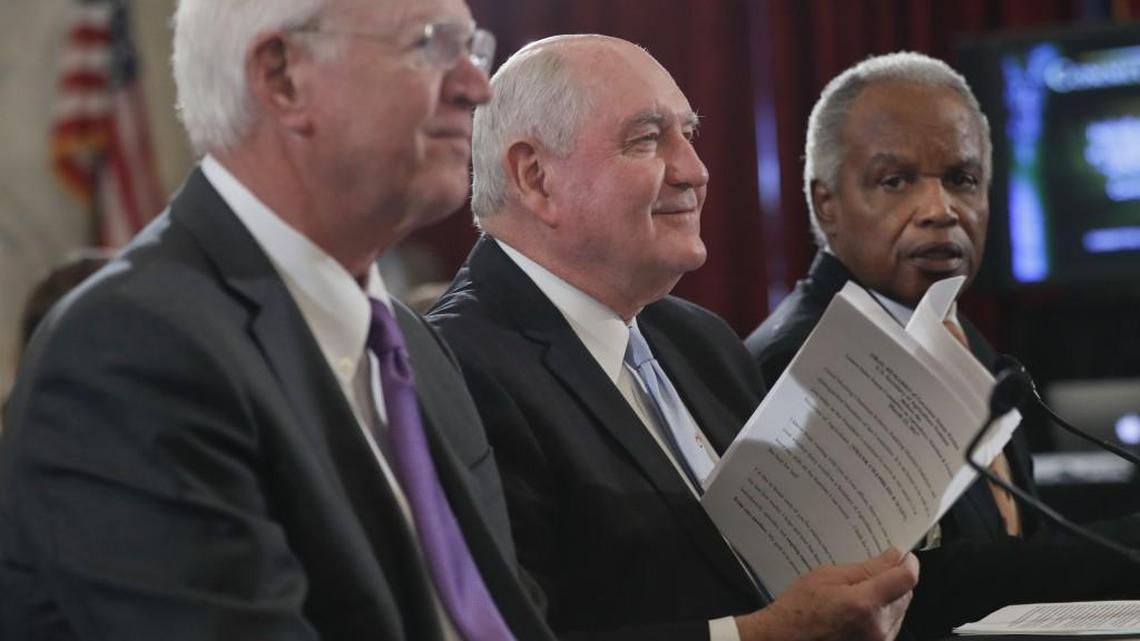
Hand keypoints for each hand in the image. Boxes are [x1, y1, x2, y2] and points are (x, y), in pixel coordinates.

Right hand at [734, 547, 918, 640]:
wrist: (784, 639)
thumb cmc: (799, 610)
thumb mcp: (828, 577)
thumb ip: (867, 568)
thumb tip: (894, 556)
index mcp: (864, 604)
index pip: (906, 577)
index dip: (906, 561)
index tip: (900, 554)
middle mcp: (877, 627)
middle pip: (905, 594)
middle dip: (893, 579)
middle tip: (869, 572)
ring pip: (899, 610)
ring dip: (888, 598)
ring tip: (858, 593)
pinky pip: (890, 625)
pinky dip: (880, 613)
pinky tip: (857, 609)